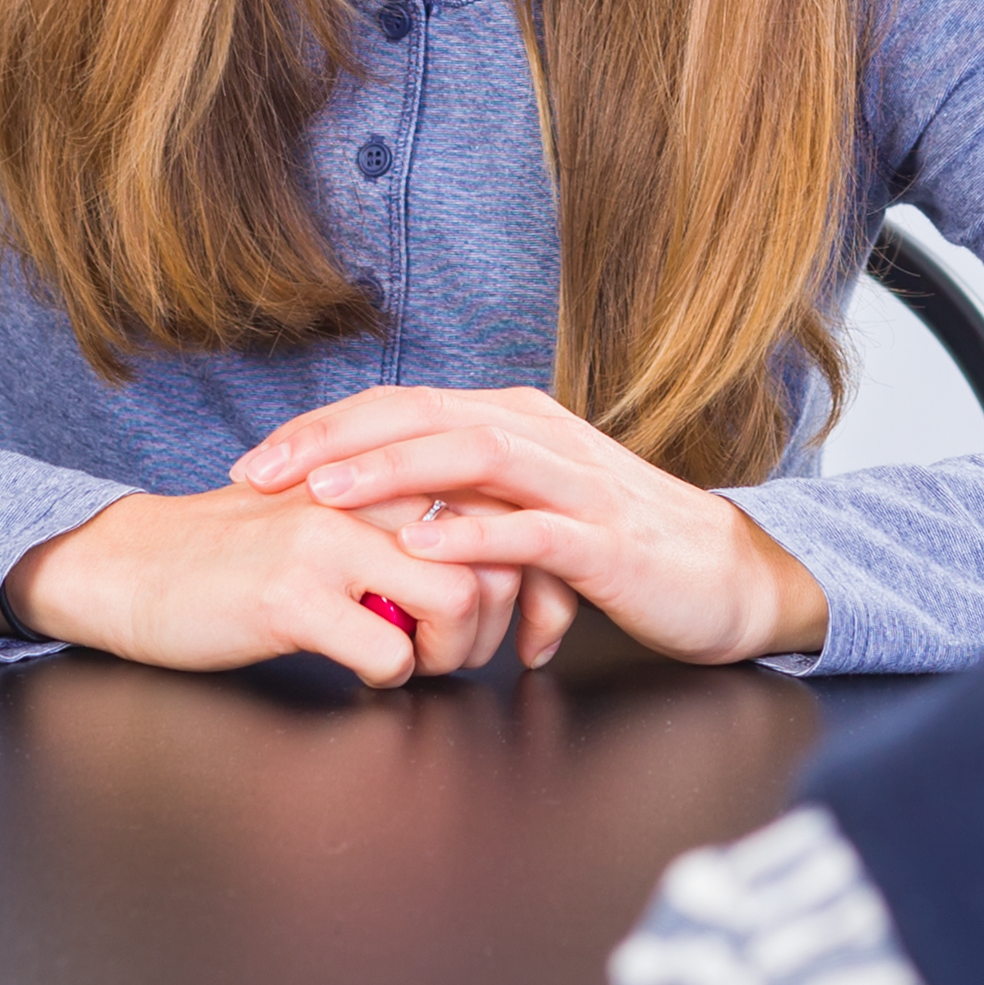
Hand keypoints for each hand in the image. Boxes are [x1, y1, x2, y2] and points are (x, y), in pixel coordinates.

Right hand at [0, 484, 527, 687]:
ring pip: (457, 597)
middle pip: (497, 550)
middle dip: (500, 618)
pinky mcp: (291, 598)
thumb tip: (492, 561)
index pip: (501, 503)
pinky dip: (393, 676)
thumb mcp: (332, 517)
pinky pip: (389, 651)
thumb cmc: (236, 554)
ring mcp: (328, 543)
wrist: (130, 567)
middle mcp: (363, 494)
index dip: (524, 568)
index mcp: (379, 469)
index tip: (513, 613)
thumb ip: (405, 524)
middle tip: (463, 650)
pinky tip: (363, 670)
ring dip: (453, 651)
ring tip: (418, 661)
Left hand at [232, 386, 831, 665]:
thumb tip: (378, 531)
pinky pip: (534, 530)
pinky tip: (424, 547)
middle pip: (423, 415)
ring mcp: (576, 484)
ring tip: (326, 494)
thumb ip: (463, 505)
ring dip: (393, 473)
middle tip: (263, 472)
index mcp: (514, 423)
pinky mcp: (606, 539)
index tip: (258, 463)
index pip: (402, 407)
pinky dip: (475, 535)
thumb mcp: (527, 513)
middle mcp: (540, 437)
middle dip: (334, 441)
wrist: (725, 577)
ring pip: (473, 457)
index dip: (325, 429)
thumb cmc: (620, 548)